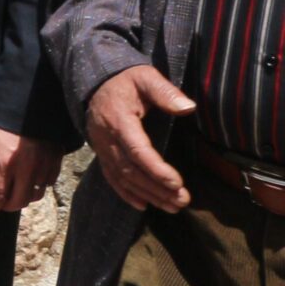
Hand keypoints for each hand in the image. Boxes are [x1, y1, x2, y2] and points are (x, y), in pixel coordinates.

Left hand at [0, 123, 64, 216]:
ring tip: (15, 193)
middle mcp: (26, 169)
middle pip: (18, 201)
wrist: (28, 101)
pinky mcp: (55, 160)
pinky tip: (30, 182)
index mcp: (4, 163)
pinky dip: (38, 187)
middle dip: (7, 206)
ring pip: (35, 195)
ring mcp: (43, 166)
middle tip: (0, 204)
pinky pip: (48, 183)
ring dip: (24, 198)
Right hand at [85, 64, 194, 212]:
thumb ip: (165, 92)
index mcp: (118, 119)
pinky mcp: (100, 153)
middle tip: (182, 200)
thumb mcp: (146, 78)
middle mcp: (106, 137)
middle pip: (130, 170)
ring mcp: (101, 147)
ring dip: (147, 194)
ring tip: (172, 206)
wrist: (96, 81)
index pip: (137, 150)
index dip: (156, 170)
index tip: (177, 183)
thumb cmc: (126, 80)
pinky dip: (126, 193)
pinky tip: (143, 205)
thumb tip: (188, 107)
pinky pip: (111, 177)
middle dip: (156, 188)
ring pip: (122, 177)